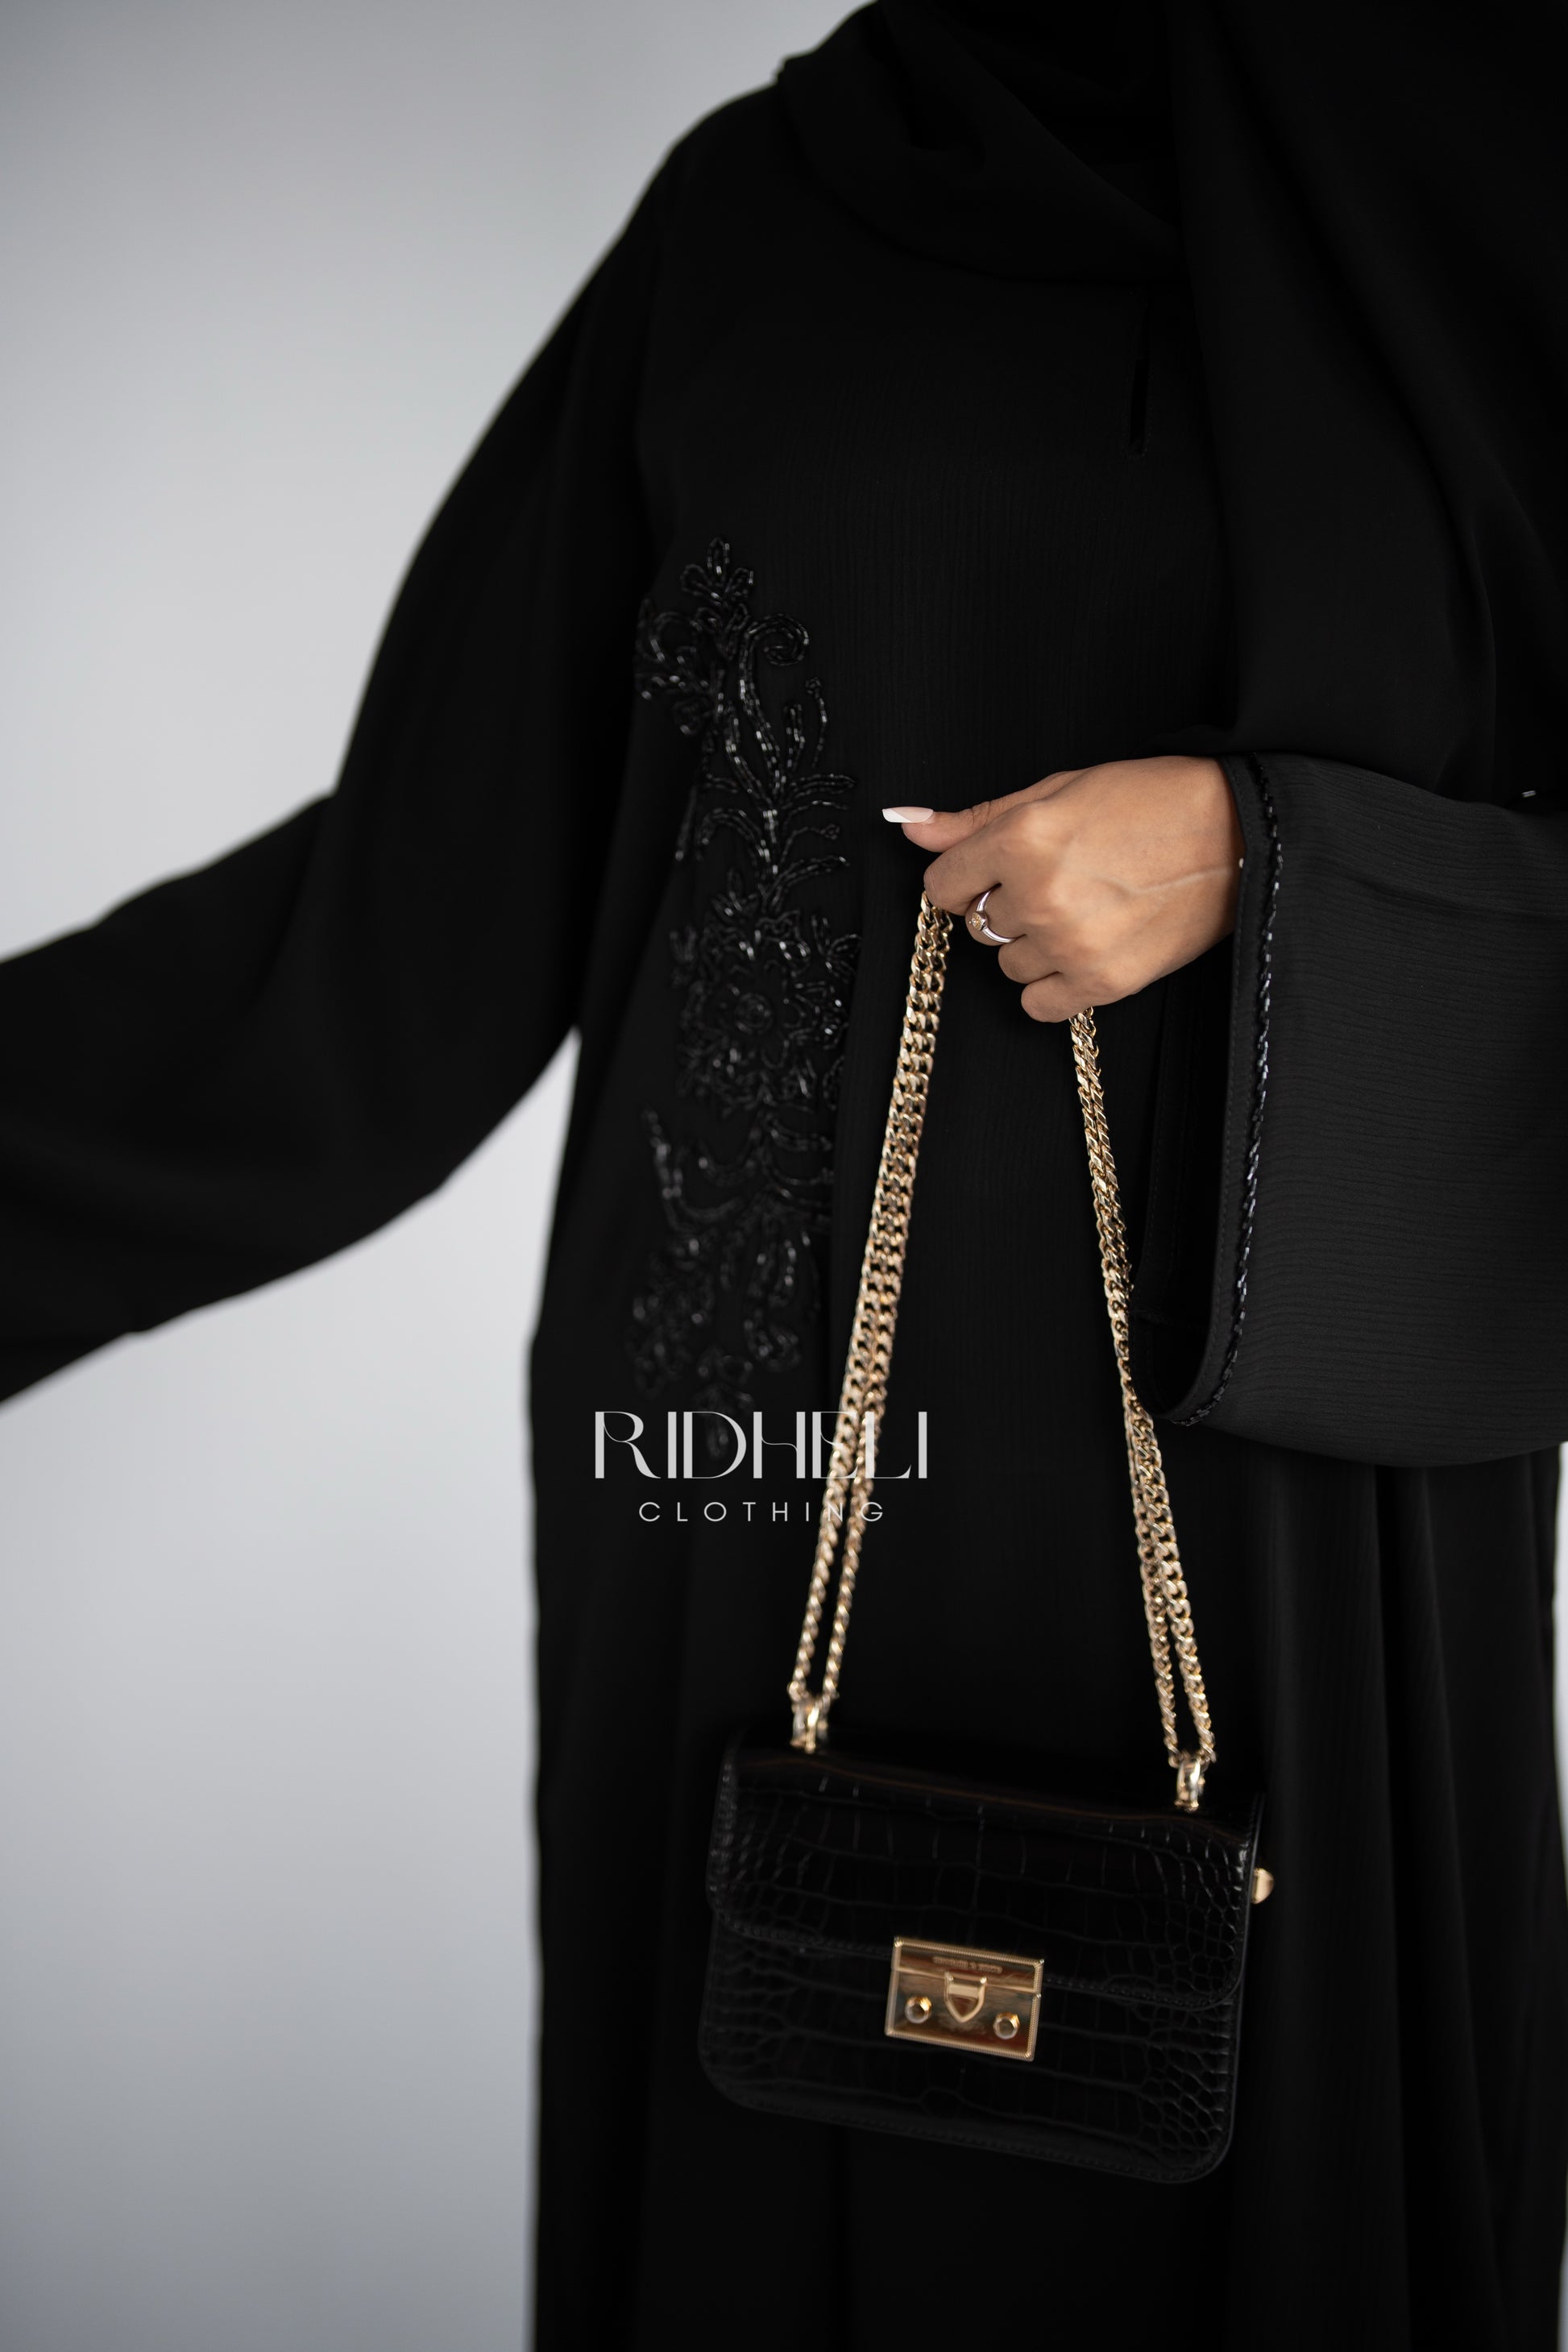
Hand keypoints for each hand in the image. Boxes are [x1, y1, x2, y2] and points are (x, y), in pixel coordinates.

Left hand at [884, 756, 1242, 1022]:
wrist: (1240, 836)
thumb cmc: (1153, 802)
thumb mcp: (1059, 790)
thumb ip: (977, 818)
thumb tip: (908, 823)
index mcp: (1023, 838)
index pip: (942, 885)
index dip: (963, 878)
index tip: (990, 873)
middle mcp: (1040, 894)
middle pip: (978, 924)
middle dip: (1007, 905)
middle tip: (1060, 881)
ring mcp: (1070, 943)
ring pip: (1008, 964)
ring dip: (1033, 944)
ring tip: (1084, 910)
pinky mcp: (1103, 983)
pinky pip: (1039, 1004)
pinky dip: (1053, 985)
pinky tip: (1084, 951)